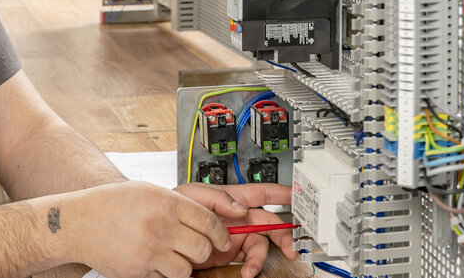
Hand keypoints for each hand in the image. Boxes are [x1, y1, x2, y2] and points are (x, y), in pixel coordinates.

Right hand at [69, 181, 233, 277]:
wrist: (80, 222)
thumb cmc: (113, 204)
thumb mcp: (149, 191)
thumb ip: (179, 204)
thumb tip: (208, 218)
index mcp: (166, 202)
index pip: (208, 222)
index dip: (221, 234)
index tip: (223, 239)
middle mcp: (160, 226)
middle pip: (202, 249)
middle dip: (203, 251)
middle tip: (195, 248)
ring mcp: (149, 251)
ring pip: (186, 270)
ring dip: (183, 266)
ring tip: (171, 256)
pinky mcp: (138, 271)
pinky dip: (163, 274)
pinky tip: (153, 262)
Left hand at [174, 183, 297, 277]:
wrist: (163, 235)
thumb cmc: (174, 207)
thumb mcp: (193, 195)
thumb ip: (219, 198)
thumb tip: (242, 208)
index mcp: (233, 199)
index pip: (262, 193)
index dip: (283, 193)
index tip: (300, 196)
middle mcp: (238, 218)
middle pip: (270, 224)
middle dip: (284, 235)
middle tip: (290, 247)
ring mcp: (235, 237)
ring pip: (261, 246)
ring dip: (261, 258)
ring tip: (252, 269)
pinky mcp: (230, 255)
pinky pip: (248, 261)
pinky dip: (251, 268)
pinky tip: (246, 272)